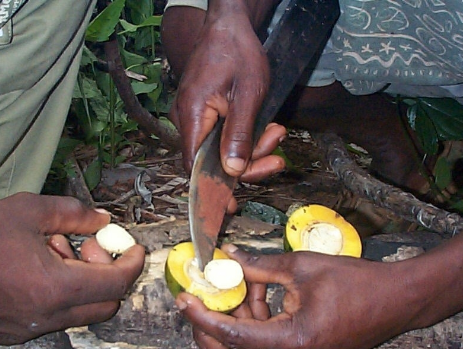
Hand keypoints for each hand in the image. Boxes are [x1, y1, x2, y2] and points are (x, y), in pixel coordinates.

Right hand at [0, 193, 144, 344]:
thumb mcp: (27, 211)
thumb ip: (73, 215)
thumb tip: (104, 220)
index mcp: (56, 288)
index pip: (115, 284)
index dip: (132, 264)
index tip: (134, 247)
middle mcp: (46, 318)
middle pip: (104, 306)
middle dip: (107, 277)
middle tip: (88, 249)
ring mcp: (27, 332)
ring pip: (77, 314)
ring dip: (79, 286)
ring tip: (51, 253)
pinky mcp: (9, 336)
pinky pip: (51, 320)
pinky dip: (57, 298)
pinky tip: (33, 272)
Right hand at [170, 2, 285, 179]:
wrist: (229, 26)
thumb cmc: (237, 53)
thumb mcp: (249, 95)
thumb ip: (239, 135)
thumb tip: (234, 171)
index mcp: (192, 115)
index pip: (195, 166)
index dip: (213, 190)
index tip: (230, 208)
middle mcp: (186, 119)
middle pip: (212, 161)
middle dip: (249, 162)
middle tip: (276, 159)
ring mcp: (193, 117)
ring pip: (220, 149)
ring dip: (251, 147)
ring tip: (275, 133)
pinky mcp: (203, 114)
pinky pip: (221, 136)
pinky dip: (243, 137)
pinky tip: (264, 129)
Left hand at [175, 244, 419, 348]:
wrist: (399, 301)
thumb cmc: (357, 281)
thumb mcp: (303, 267)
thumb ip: (260, 266)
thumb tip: (227, 257)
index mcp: (292, 341)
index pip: (231, 335)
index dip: (201, 317)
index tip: (184, 299)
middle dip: (209, 338)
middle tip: (200, 309)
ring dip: (234, 328)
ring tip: (239, 288)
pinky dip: (254, 328)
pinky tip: (259, 295)